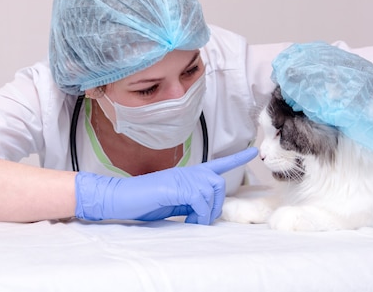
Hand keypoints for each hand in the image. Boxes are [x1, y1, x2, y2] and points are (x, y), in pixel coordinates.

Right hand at [74, 147, 257, 223]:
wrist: (120, 198)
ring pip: (212, 192)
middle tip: (200, 219)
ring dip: (206, 213)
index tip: (253, 150)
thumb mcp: (175, 203)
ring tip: (192, 221)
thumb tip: (207, 209)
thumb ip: (191, 202)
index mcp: (189, 175)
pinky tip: (189, 220)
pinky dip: (199, 215)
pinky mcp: (175, 187)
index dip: (236, 158)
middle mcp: (188, 172)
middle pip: (219, 184)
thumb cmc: (145, 202)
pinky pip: (200, 200)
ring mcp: (182, 178)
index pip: (217, 164)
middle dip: (216, 205)